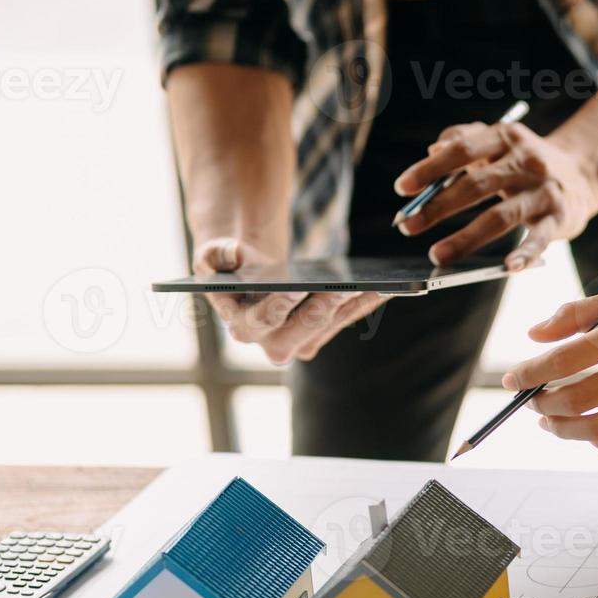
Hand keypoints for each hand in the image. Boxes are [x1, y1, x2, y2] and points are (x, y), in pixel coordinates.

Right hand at [193, 237, 386, 363]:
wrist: (248, 278)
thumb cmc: (230, 266)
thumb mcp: (213, 255)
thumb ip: (216, 253)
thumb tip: (236, 253)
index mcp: (243, 328)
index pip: (266, 319)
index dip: (281, 304)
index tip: (297, 288)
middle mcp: (272, 344)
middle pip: (306, 326)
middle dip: (326, 305)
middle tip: (346, 286)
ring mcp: (299, 343)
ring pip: (331, 324)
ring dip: (354, 304)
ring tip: (377, 284)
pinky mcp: (319, 337)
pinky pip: (346, 320)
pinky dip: (365, 304)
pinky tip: (384, 288)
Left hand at [392, 121, 597, 269]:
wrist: (582, 173)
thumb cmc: (524, 161)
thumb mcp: (498, 142)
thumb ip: (464, 140)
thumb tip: (431, 151)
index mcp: (505, 138)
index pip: (463, 149)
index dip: (430, 168)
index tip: (402, 188)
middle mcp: (525, 161)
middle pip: (477, 184)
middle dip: (438, 207)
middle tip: (407, 226)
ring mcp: (543, 190)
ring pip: (501, 215)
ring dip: (466, 237)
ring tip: (438, 254)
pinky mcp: (559, 217)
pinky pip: (539, 238)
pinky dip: (524, 253)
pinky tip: (506, 267)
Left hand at [509, 289, 597, 460]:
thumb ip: (576, 314)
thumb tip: (532, 337)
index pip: (568, 357)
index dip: (532, 372)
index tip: (511, 380)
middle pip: (578, 399)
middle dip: (543, 404)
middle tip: (531, 401)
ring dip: (564, 430)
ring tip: (550, 422)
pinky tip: (589, 436)